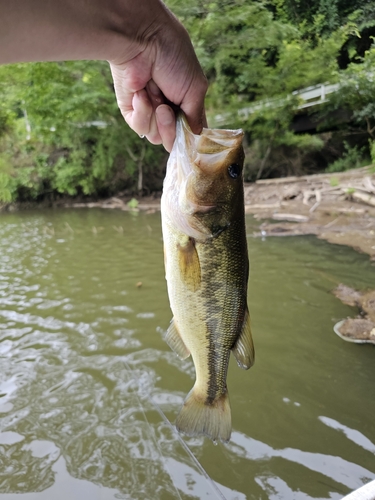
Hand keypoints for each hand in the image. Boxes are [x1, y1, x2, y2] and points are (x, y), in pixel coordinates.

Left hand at [109, 15, 206, 151]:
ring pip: (156, 137)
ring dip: (158, 120)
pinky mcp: (131, 111)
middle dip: (172, 129)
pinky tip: (140, 94)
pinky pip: (140, 128)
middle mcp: (168, 110)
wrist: (144, 41)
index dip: (190, 138)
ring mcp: (150, 111)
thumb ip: (196, 118)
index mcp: (186, 104)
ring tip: (156, 97)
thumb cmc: (175, 59)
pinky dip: (142, 112)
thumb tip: (197, 139)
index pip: (190, 132)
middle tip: (167, 109)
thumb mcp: (196, 90)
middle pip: (173, 140)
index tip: (191, 136)